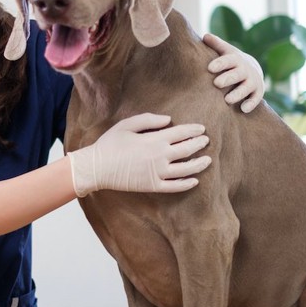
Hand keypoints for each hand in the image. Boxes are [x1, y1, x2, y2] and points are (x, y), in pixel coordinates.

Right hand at [67, 113, 210, 196]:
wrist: (98, 168)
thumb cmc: (110, 144)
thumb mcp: (126, 125)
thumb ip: (148, 120)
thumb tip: (169, 119)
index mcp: (155, 140)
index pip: (181, 133)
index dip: (193, 130)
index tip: (202, 129)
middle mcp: (161, 157)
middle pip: (187, 149)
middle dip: (199, 144)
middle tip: (206, 141)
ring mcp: (158, 173)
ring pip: (186, 169)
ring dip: (199, 164)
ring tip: (208, 160)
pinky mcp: (153, 186)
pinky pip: (175, 186)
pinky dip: (187, 183)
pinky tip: (194, 181)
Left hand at [203, 33, 264, 112]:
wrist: (252, 69)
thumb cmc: (232, 61)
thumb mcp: (226, 51)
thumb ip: (216, 44)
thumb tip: (205, 36)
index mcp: (235, 60)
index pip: (227, 60)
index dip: (220, 63)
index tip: (210, 68)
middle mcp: (245, 70)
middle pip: (237, 74)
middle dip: (228, 78)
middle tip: (217, 83)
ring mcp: (252, 81)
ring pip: (246, 88)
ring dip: (238, 94)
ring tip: (227, 100)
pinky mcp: (258, 92)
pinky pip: (255, 98)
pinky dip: (250, 103)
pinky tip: (243, 109)